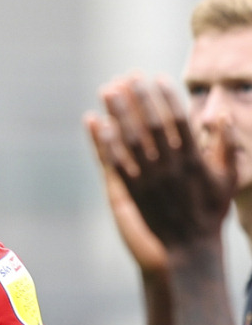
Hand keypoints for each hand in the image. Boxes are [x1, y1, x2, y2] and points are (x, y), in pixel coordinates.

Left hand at [88, 74, 236, 248]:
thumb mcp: (228, 180)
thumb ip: (227, 148)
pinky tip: (97, 124)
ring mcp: (148, 179)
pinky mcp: (131, 193)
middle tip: (128, 76)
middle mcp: (169, 166)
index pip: (179, 121)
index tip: (158, 78)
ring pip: (130, 139)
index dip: (167, 98)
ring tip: (108, 90)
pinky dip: (105, 142)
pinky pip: (116, 163)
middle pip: (151, 124)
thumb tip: (220, 117)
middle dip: (139, 98)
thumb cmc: (211, 213)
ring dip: (118, 113)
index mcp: (194, 160)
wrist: (188, 249)